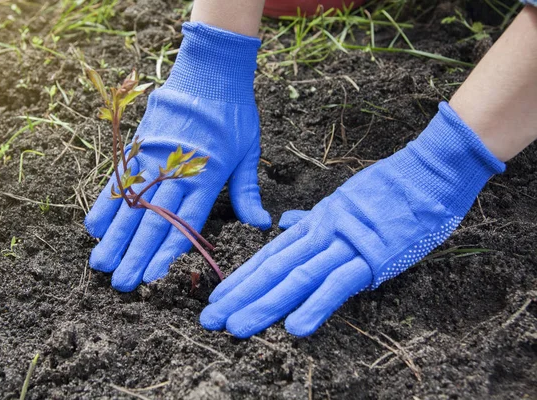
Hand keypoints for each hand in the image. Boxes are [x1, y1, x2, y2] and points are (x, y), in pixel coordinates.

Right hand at [84, 23, 270, 291]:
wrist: (210, 71)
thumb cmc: (233, 114)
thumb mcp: (249, 151)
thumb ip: (248, 191)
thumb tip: (261, 224)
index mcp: (207, 174)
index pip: (185, 220)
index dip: (168, 249)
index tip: (152, 274)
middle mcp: (177, 169)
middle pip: (154, 218)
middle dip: (136, 253)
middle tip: (122, 284)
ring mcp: (154, 156)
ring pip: (132, 203)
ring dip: (115, 236)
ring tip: (101, 263)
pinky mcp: (139, 144)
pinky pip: (119, 177)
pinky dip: (106, 202)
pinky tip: (94, 226)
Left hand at [200, 102, 504, 337]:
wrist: (430, 171)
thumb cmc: (392, 188)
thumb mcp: (345, 201)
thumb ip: (314, 218)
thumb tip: (286, 224)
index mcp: (317, 224)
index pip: (271, 255)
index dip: (242, 278)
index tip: (218, 297)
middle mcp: (323, 234)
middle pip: (274, 268)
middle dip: (240, 295)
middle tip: (210, 319)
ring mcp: (346, 244)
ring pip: (297, 276)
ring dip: (265, 304)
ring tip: (236, 327)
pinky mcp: (374, 256)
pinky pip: (339, 283)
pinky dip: (316, 305)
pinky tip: (294, 328)